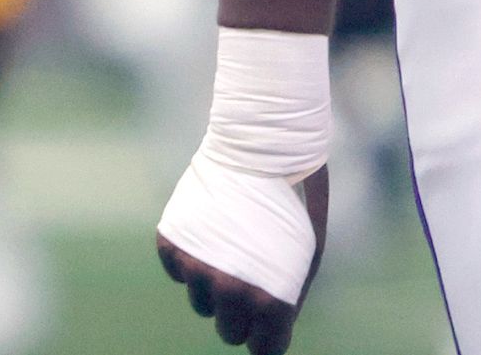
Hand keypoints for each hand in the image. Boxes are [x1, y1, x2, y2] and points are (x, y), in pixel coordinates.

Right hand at [156, 166, 327, 349]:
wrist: (260, 146)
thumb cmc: (293, 199)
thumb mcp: (309, 251)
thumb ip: (290, 296)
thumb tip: (271, 327)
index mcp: (267, 296)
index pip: (263, 350)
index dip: (269, 336)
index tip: (270, 323)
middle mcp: (228, 289)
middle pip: (230, 333)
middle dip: (243, 313)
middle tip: (253, 278)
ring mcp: (195, 267)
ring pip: (203, 303)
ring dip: (217, 284)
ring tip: (234, 243)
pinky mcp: (171, 244)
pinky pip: (179, 272)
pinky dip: (193, 257)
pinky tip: (211, 228)